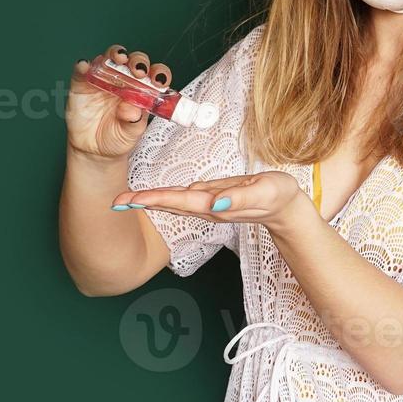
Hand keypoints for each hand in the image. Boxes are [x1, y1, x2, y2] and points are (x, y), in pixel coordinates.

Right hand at [65, 43, 174, 161]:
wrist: (94, 150)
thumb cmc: (117, 138)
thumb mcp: (131, 134)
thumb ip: (133, 122)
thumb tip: (132, 108)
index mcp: (142, 90)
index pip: (154, 75)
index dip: (158, 73)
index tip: (159, 81)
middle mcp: (124, 80)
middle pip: (134, 60)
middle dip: (138, 61)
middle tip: (138, 71)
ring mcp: (103, 78)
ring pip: (110, 57)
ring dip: (115, 54)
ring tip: (118, 59)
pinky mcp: (82, 82)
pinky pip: (82, 69)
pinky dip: (83, 65)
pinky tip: (85, 67)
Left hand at [111, 171, 315, 234]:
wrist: (287, 209)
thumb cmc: (278, 197)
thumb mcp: (264, 192)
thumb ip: (240, 197)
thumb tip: (214, 204)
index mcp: (215, 205)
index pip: (178, 201)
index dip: (153, 199)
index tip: (130, 199)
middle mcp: (207, 207)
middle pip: (168, 205)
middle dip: (142, 203)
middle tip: (115, 200)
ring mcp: (208, 205)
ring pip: (172, 203)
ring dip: (148, 201)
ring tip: (125, 199)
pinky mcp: (211, 199)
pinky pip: (182, 199)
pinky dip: (163, 198)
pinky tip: (152, 197)